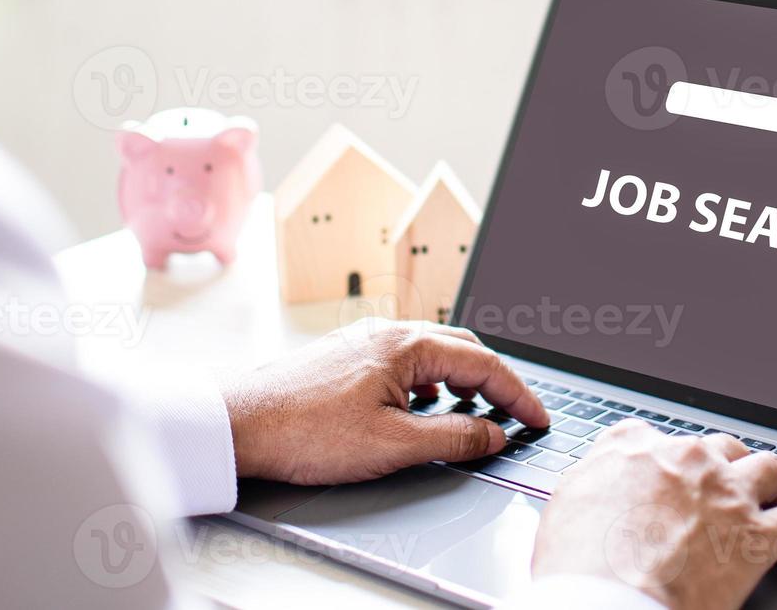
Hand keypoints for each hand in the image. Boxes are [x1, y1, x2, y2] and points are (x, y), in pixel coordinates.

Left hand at [219, 319, 549, 483]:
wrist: (238, 424)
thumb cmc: (304, 431)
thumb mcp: (393, 445)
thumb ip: (453, 438)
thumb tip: (493, 434)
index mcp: (405, 345)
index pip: (483, 363)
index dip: (517, 394)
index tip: (538, 419)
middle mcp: (387, 333)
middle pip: (462, 349)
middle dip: (495, 380)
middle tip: (515, 414)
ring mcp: (364, 342)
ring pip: (431, 354)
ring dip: (461, 380)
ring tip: (475, 414)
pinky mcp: (346, 358)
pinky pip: (404, 361)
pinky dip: (430, 382)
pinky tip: (422, 408)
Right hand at [533, 423, 776, 609]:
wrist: (607, 600)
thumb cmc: (578, 566)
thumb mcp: (563, 508)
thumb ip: (588, 485)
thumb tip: (593, 489)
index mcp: (631, 451)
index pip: (649, 436)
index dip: (663, 456)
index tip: (668, 470)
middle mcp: (683, 461)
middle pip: (717, 447)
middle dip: (724, 466)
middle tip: (727, 487)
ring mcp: (725, 494)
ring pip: (768, 469)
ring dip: (776, 484)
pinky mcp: (757, 535)